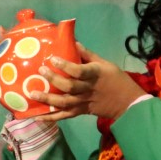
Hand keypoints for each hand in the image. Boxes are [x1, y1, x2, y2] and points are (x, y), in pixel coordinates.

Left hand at [27, 43, 146, 120]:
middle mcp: (87, 89)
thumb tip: (73, 42)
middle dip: (53, 79)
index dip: (65, 66)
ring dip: (47, 99)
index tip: (53, 59)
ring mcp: (83, 102)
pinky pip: (64, 116)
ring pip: (64, 102)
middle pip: (69, 87)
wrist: (128, 103)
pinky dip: (51, 117)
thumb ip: (87, 54)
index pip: (79, 71)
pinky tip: (37, 116)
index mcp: (95, 75)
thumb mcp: (105, 63)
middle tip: (40, 72)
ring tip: (32, 93)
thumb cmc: (116, 79)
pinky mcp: (81, 112)